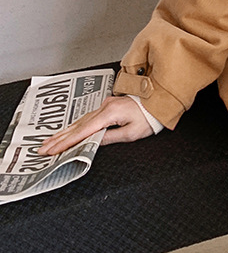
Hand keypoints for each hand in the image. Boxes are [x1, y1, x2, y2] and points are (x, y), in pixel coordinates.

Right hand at [38, 95, 153, 155]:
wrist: (160, 100)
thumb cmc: (150, 117)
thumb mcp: (132, 133)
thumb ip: (111, 137)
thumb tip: (93, 142)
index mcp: (110, 113)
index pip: (83, 131)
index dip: (66, 143)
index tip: (52, 151)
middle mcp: (105, 106)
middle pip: (77, 125)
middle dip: (59, 138)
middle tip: (43, 149)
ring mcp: (106, 104)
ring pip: (81, 121)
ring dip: (65, 132)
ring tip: (51, 142)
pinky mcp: (109, 104)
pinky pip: (88, 117)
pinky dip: (76, 125)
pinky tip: (68, 131)